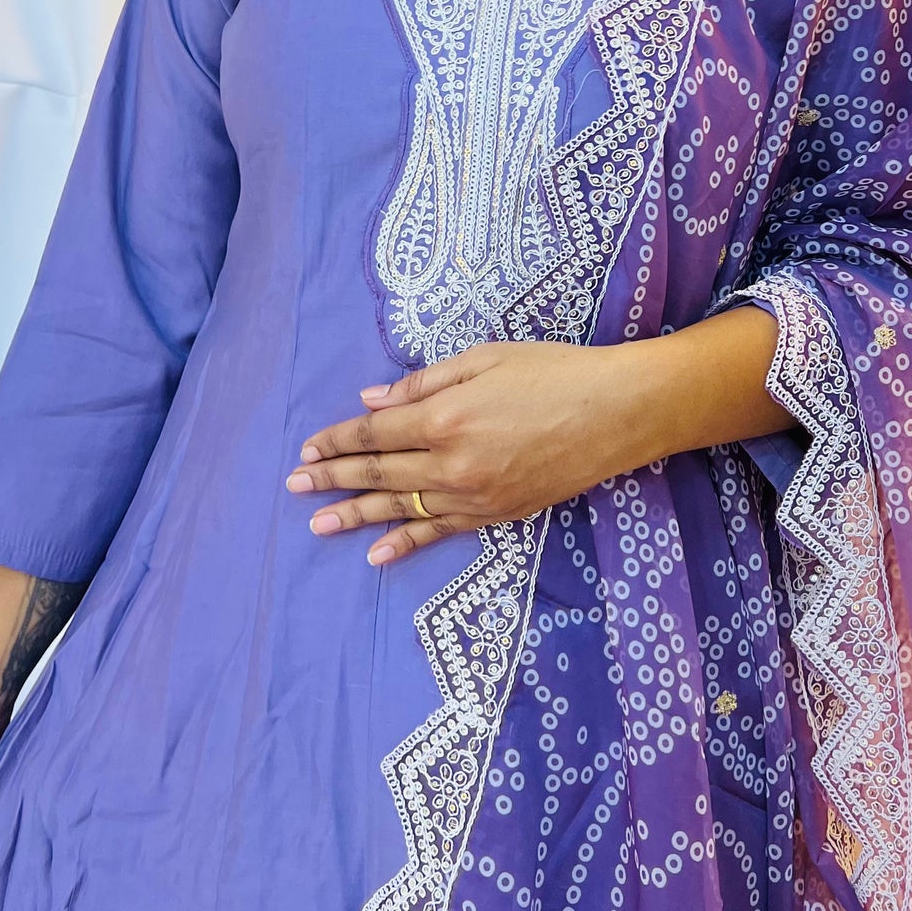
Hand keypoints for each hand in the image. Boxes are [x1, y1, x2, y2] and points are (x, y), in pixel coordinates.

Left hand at [284, 340, 654, 565]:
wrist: (616, 413)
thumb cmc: (553, 371)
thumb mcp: (485, 358)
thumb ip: (423, 382)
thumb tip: (373, 401)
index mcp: (444, 415)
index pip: (375, 432)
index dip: (337, 441)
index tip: (308, 448)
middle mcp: (451, 462)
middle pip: (380, 473)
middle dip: (333, 479)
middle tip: (295, 486)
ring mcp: (474, 495)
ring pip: (401, 509)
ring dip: (356, 515)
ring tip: (318, 523)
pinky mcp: (497, 514)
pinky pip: (440, 531)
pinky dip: (406, 542)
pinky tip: (377, 552)